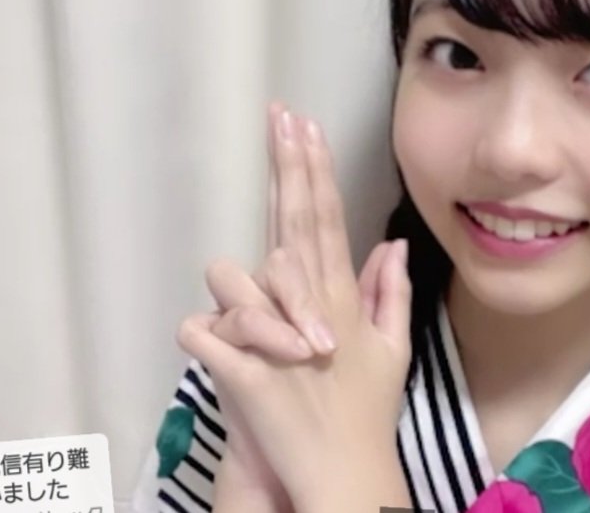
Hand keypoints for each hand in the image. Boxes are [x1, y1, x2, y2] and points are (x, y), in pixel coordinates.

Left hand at [177, 102, 412, 509]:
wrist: (346, 473)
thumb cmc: (364, 412)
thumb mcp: (392, 349)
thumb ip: (391, 292)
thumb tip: (393, 242)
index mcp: (341, 298)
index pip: (327, 220)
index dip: (315, 171)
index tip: (305, 126)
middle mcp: (311, 306)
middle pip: (296, 223)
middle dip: (289, 167)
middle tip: (279, 117)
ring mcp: (278, 338)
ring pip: (237, 277)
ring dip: (234, 285)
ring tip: (251, 322)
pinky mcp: (246, 373)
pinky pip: (202, 335)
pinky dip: (197, 333)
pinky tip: (200, 337)